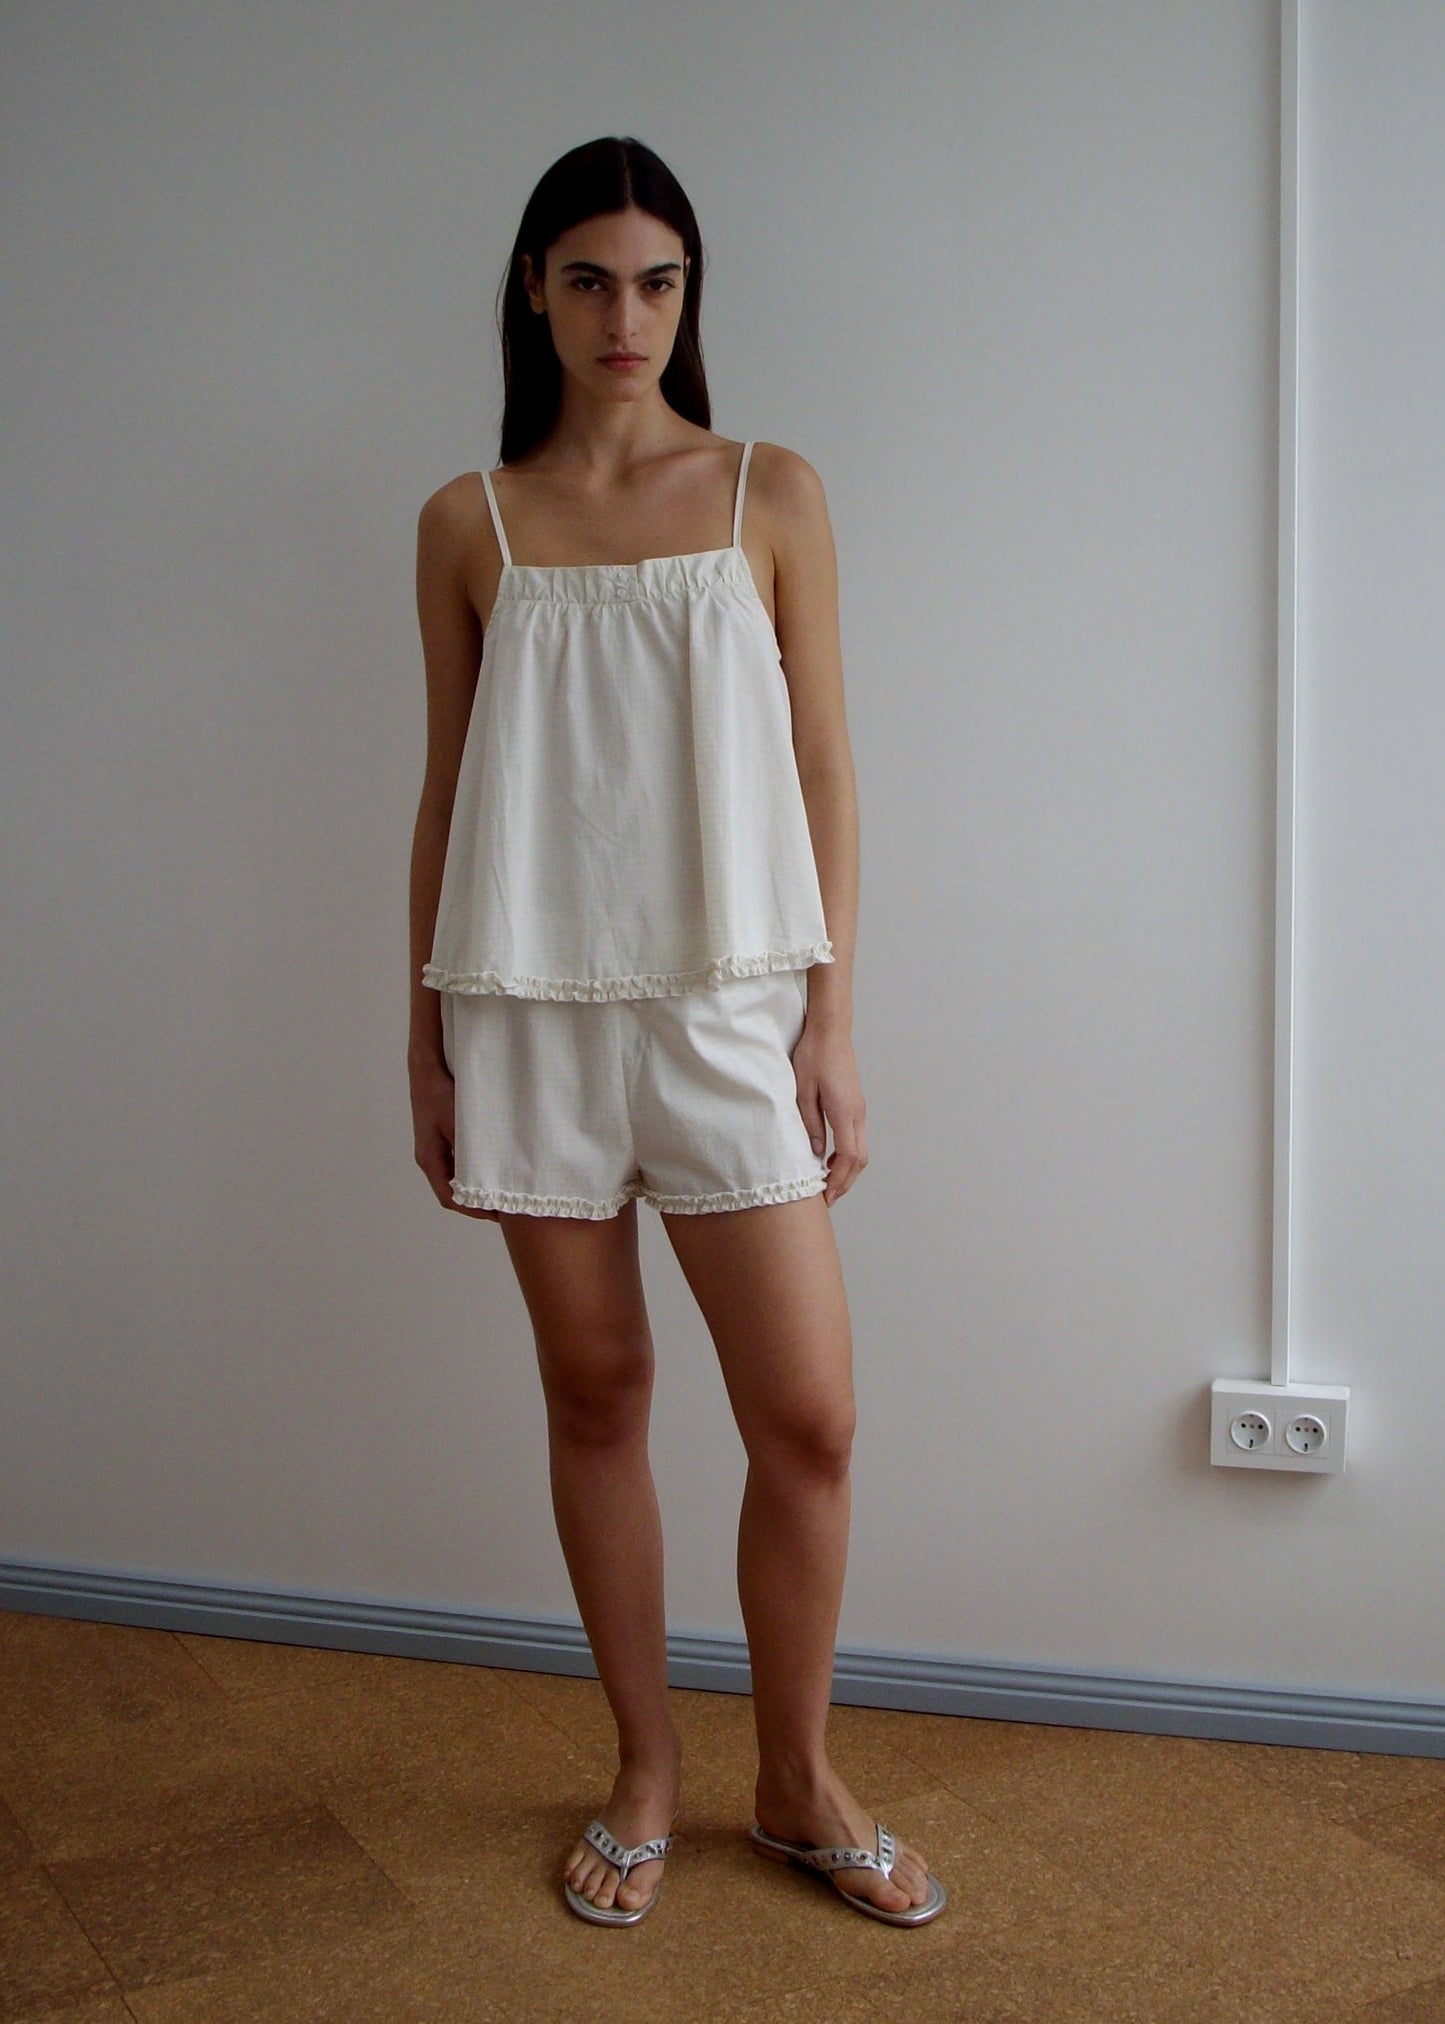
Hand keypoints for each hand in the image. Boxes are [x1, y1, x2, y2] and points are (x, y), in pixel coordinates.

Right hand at [409, 1055, 499, 1221]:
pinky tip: (490, 1169)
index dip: (472, 1210)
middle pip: (451, 1191)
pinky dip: (472, 1171)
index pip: (449, 1197)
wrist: (427, 1069)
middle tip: (503, 1208)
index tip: (495, 1216)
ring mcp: (434, 1149)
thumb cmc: (441, 1094)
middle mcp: (429, 1158)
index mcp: (430, 1159)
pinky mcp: (440, 1139)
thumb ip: (473, 1149)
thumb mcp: (461, 1122)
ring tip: (500, 1192)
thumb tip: (492, 1173)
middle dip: (475, 1202)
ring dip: (474, 1187)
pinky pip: (456, 1163)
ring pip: (454, 1178)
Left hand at [792, 1020, 867, 1205]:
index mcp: (844, 1113)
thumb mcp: (801, 1092)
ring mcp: (859, 1109)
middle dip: (845, 1182)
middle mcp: (857, 1114)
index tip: (825, 1196)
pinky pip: (857, 1137)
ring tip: (828, 1183)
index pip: (848, 1157)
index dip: (838, 1180)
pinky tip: (829, 1158)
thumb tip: (814, 1152)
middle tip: (827, 1198)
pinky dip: (847, 1155)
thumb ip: (809, 1124)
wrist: (830, 1030)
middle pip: (860, 1159)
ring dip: (847, 1170)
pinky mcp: (855, 1104)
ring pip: (861, 1149)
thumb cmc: (813, 1056)